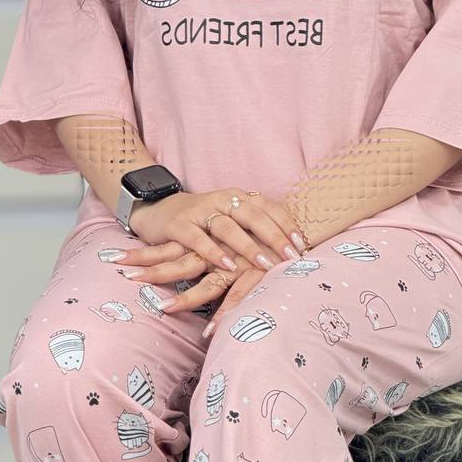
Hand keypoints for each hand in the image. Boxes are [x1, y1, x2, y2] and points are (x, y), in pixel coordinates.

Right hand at [123, 188, 307, 275]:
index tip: (302, 245)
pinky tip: (228, 266)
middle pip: (254, 216)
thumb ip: (254, 229)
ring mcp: (200, 211)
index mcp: (239, 196)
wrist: (159, 211)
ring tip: (265, 264)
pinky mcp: (180, 225)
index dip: (287, 225)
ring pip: (228, 227)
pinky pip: (199, 239)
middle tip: (291, 256)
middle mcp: (222, 199)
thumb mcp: (231, 219)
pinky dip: (214, 253)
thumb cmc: (204, 221)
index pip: (269, 207)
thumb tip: (291, 248)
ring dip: (248, 247)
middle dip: (274, 237)